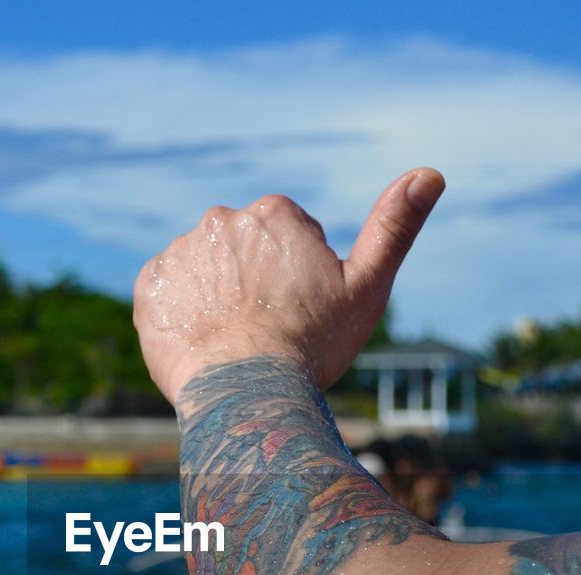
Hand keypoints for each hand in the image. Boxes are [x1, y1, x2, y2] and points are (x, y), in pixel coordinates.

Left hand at [133, 168, 443, 404]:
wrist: (246, 396)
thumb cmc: (312, 345)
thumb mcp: (367, 288)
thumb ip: (395, 227)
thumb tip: (431, 173)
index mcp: (275, 212)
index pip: (287, 238)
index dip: (300, 279)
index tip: (302, 312)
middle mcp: (222, 219)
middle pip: (244, 252)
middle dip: (256, 283)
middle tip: (269, 330)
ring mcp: (181, 252)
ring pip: (206, 273)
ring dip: (218, 298)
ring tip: (236, 342)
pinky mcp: (149, 287)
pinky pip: (168, 294)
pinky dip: (183, 314)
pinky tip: (203, 342)